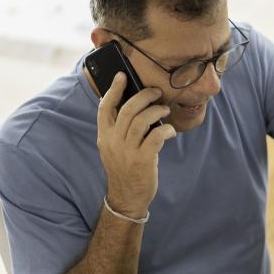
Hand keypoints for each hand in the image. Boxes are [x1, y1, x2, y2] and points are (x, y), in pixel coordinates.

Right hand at [96, 73, 175, 214]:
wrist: (127, 197)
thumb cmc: (124, 169)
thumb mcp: (114, 148)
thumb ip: (119, 130)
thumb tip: (136, 106)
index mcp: (104, 137)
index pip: (104, 108)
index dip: (113, 90)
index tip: (122, 76)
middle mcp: (113, 142)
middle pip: (127, 110)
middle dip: (144, 96)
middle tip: (156, 92)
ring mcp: (127, 151)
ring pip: (142, 120)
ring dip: (156, 111)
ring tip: (164, 110)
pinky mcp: (142, 160)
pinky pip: (156, 136)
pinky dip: (165, 130)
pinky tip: (169, 131)